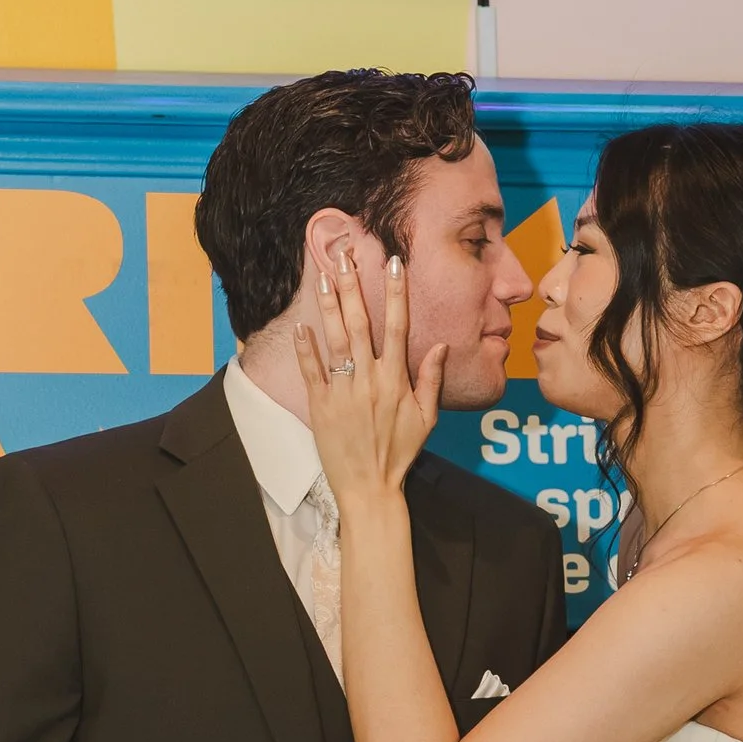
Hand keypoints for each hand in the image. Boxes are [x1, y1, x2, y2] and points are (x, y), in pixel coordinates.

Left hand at [295, 253, 445, 509]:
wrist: (369, 487)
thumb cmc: (399, 453)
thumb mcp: (426, 418)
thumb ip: (431, 380)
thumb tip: (441, 346)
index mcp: (396, 380)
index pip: (398, 327)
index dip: (397, 293)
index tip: (394, 264)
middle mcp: (369, 379)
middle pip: (361, 323)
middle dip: (353, 286)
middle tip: (347, 255)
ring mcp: (343, 391)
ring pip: (335, 340)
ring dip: (329, 306)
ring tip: (322, 276)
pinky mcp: (320, 405)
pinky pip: (311, 370)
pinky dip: (305, 348)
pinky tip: (301, 324)